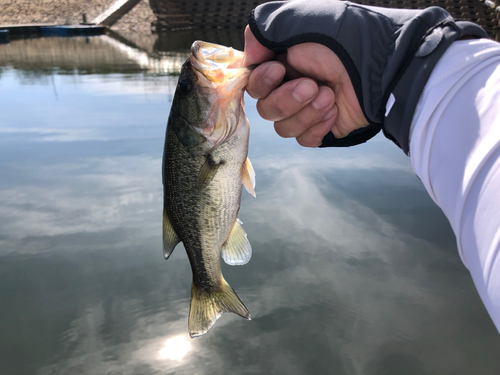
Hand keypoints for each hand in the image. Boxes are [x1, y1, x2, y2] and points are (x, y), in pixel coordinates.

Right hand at [243, 26, 368, 147]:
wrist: (378, 68)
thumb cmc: (341, 41)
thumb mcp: (296, 23)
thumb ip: (261, 34)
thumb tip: (248, 57)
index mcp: (281, 64)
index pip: (254, 84)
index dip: (262, 82)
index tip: (279, 70)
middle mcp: (289, 88)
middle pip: (266, 110)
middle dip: (287, 100)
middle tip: (312, 85)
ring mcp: (306, 111)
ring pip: (283, 128)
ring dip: (306, 112)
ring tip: (329, 96)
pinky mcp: (322, 129)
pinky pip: (304, 140)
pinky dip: (317, 127)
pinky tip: (334, 111)